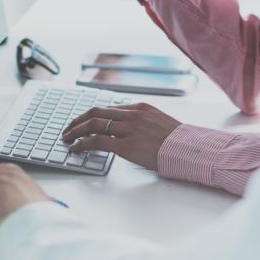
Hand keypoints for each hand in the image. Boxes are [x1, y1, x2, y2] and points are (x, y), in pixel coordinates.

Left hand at [62, 103, 181, 170]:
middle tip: (68, 128)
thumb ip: (142, 124)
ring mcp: (130, 129)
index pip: (108, 108)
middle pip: (96, 112)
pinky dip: (82, 144)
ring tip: (67, 139)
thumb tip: (127, 134)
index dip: (91, 116)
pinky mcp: (127, 146)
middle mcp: (133, 114)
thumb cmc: (179, 143)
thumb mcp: (159, 124)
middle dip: (78, 120)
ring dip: (76, 131)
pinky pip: (98, 141)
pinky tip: (76, 149)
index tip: (82, 122)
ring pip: (94, 124)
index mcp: (140, 108)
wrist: (192, 151)